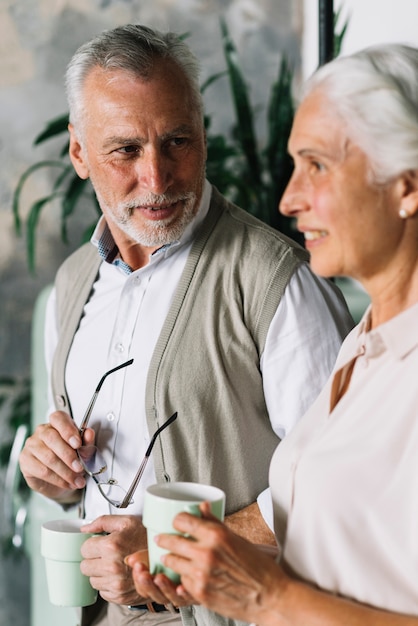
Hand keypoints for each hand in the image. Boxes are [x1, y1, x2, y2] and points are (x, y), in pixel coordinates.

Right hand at [19, 410, 93, 502]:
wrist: (62, 481)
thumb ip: (87, 441)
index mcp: (57, 423)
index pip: (58, 418)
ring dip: (66, 471)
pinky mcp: (25, 460)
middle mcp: (42, 431)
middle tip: (80, 468)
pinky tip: (67, 483)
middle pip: (52, 438)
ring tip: (77, 480)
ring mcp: (31, 445)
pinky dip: (58, 479)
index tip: (78, 444)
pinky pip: (42, 471)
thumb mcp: (84, 450)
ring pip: (48, 457)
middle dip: (69, 456)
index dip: (68, 430)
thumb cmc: (72, 460)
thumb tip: (89, 433)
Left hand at [80, 515, 148, 605]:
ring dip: (100, 573)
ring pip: (92, 580)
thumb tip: (85, 528)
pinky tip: (119, 575)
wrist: (164, 559)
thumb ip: (103, 521)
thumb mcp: (127, 522)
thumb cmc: (146, 539)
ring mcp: (116, 584)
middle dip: (93, 559)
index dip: (92, 545)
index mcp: (112, 546)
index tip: (100, 544)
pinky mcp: (119, 596)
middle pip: (84, 567)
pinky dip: (108, 584)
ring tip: (114, 564)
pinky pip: (102, 591)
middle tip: (106, 555)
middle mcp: (112, 567)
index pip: (84, 549)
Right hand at [125, 552, 194, 608]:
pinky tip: (181, 587)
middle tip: (143, 574)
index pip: (143, 588)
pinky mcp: (195, 595)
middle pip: (155, 595)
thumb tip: (130, 559)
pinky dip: (185, 594)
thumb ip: (144, 557)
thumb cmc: (174, 557)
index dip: (138, 579)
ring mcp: (181, 596)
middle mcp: (168, 594)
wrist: (197, 557)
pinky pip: (190, 597)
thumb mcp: (157, 555)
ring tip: (159, 578)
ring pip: (171, 598)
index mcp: (156, 587)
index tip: (137, 566)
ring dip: (164, 588)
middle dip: (148, 585)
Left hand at [154, 502, 284, 623]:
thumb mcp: (236, 538)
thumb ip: (214, 522)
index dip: (177, 520)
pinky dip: (183, 577)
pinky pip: (181, 581)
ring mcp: (201, 574)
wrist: (270, 597)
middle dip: (165, 538)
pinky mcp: (200, 593)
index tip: (177, 522)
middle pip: (171, 541)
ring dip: (170, 558)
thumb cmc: (258, 567)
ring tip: (172, 556)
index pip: (182, 520)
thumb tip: (202, 506)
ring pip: (171, 562)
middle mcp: (206, 553)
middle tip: (162, 538)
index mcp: (216, 535)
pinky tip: (189, 574)